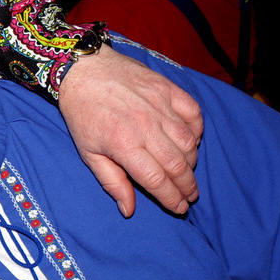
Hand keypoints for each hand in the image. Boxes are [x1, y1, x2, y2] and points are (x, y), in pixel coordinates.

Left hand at [58, 46, 202, 216]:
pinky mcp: (167, 88)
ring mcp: (160, 105)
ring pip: (189, 142)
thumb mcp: (88, 152)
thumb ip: (111, 181)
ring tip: (187, 173)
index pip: (157, 180)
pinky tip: (191, 140)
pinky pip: (194, 113)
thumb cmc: (82, 113)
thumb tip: (129, 210)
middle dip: (187, 186)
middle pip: (178, 165)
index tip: (179, 209)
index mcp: (123, 144)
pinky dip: (197, 130)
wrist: (83, 69)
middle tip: (190, 197)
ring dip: (192, 162)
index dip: (171, 198)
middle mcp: (146, 126)